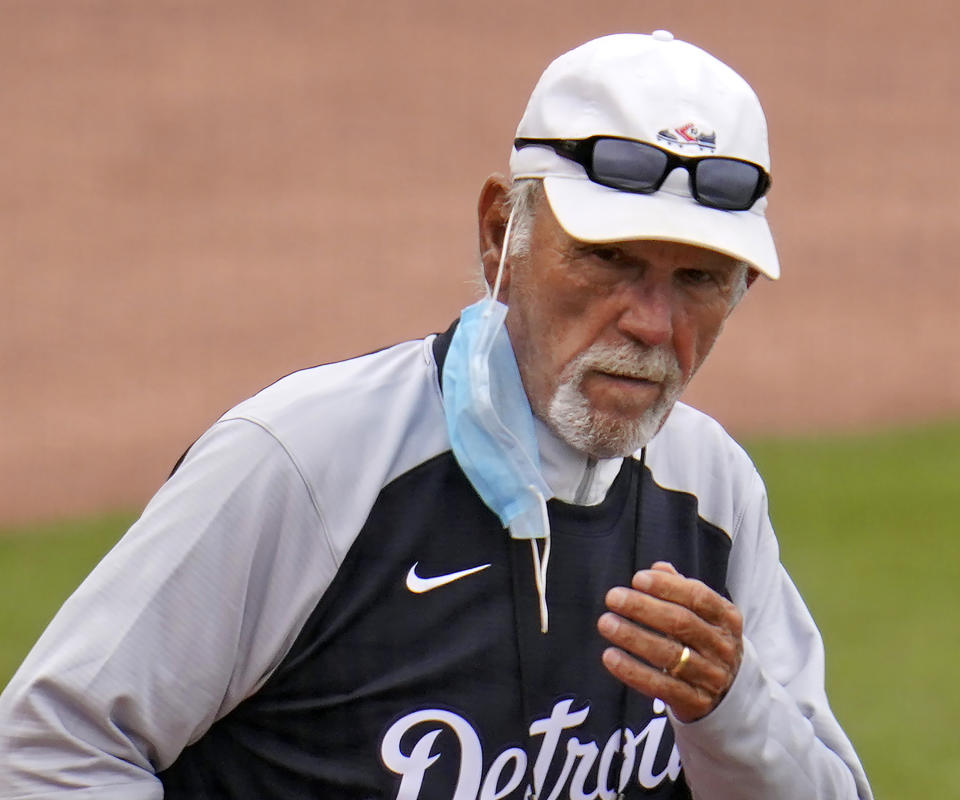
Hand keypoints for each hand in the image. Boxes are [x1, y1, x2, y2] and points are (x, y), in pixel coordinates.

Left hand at [597, 561, 742, 722]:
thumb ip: (680, 588)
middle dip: (643, 608)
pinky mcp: (695, 701)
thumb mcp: (702, 614)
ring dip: (633, 637)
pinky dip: (632, 671)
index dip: (667, 587)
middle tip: (612, 598)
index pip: (698, 597)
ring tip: (606, 623)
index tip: (637, 579)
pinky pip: (660, 686)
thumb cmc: (705, 641)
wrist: (729, 693)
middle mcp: (722, 646)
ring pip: (669, 654)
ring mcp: (711, 676)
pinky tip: (610, 656)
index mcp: (726, 618)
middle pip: (681, 623)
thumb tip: (658, 567)